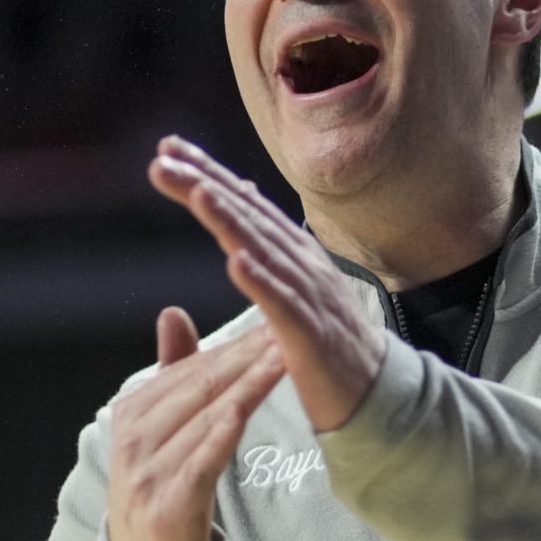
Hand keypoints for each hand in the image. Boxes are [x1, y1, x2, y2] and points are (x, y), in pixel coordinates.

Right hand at [107, 306, 283, 540]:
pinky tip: (241, 411)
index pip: (189, 369)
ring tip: (281, 356)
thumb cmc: (166, 494)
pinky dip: (219, 436)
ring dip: (246, 385)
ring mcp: (145, 476)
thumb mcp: (162, 433)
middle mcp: (131, 441)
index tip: (271, 319)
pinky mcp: (168, 509)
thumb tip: (172, 313)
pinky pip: (199, 464)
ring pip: (204, 419)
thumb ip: (171, 376)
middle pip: (198, 388)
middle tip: (284, 326)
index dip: (233, 342)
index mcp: (130, 415)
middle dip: (245, 355)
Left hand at [147, 136, 387, 432]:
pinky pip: (284, 306)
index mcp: (295, 254)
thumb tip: (242, 193)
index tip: (168, 146)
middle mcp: (304, 266)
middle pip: (249, 219)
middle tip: (162, 159)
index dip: (209, 173)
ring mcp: (310, 299)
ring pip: (265, 253)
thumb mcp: (296, 283)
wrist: (378, 393)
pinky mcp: (312, 337)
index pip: (246, 205)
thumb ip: (269, 240)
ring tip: (198, 194)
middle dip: (206, 186)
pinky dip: (261, 283)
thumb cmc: (330, 342)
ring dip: (231, 221)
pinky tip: (236, 263)